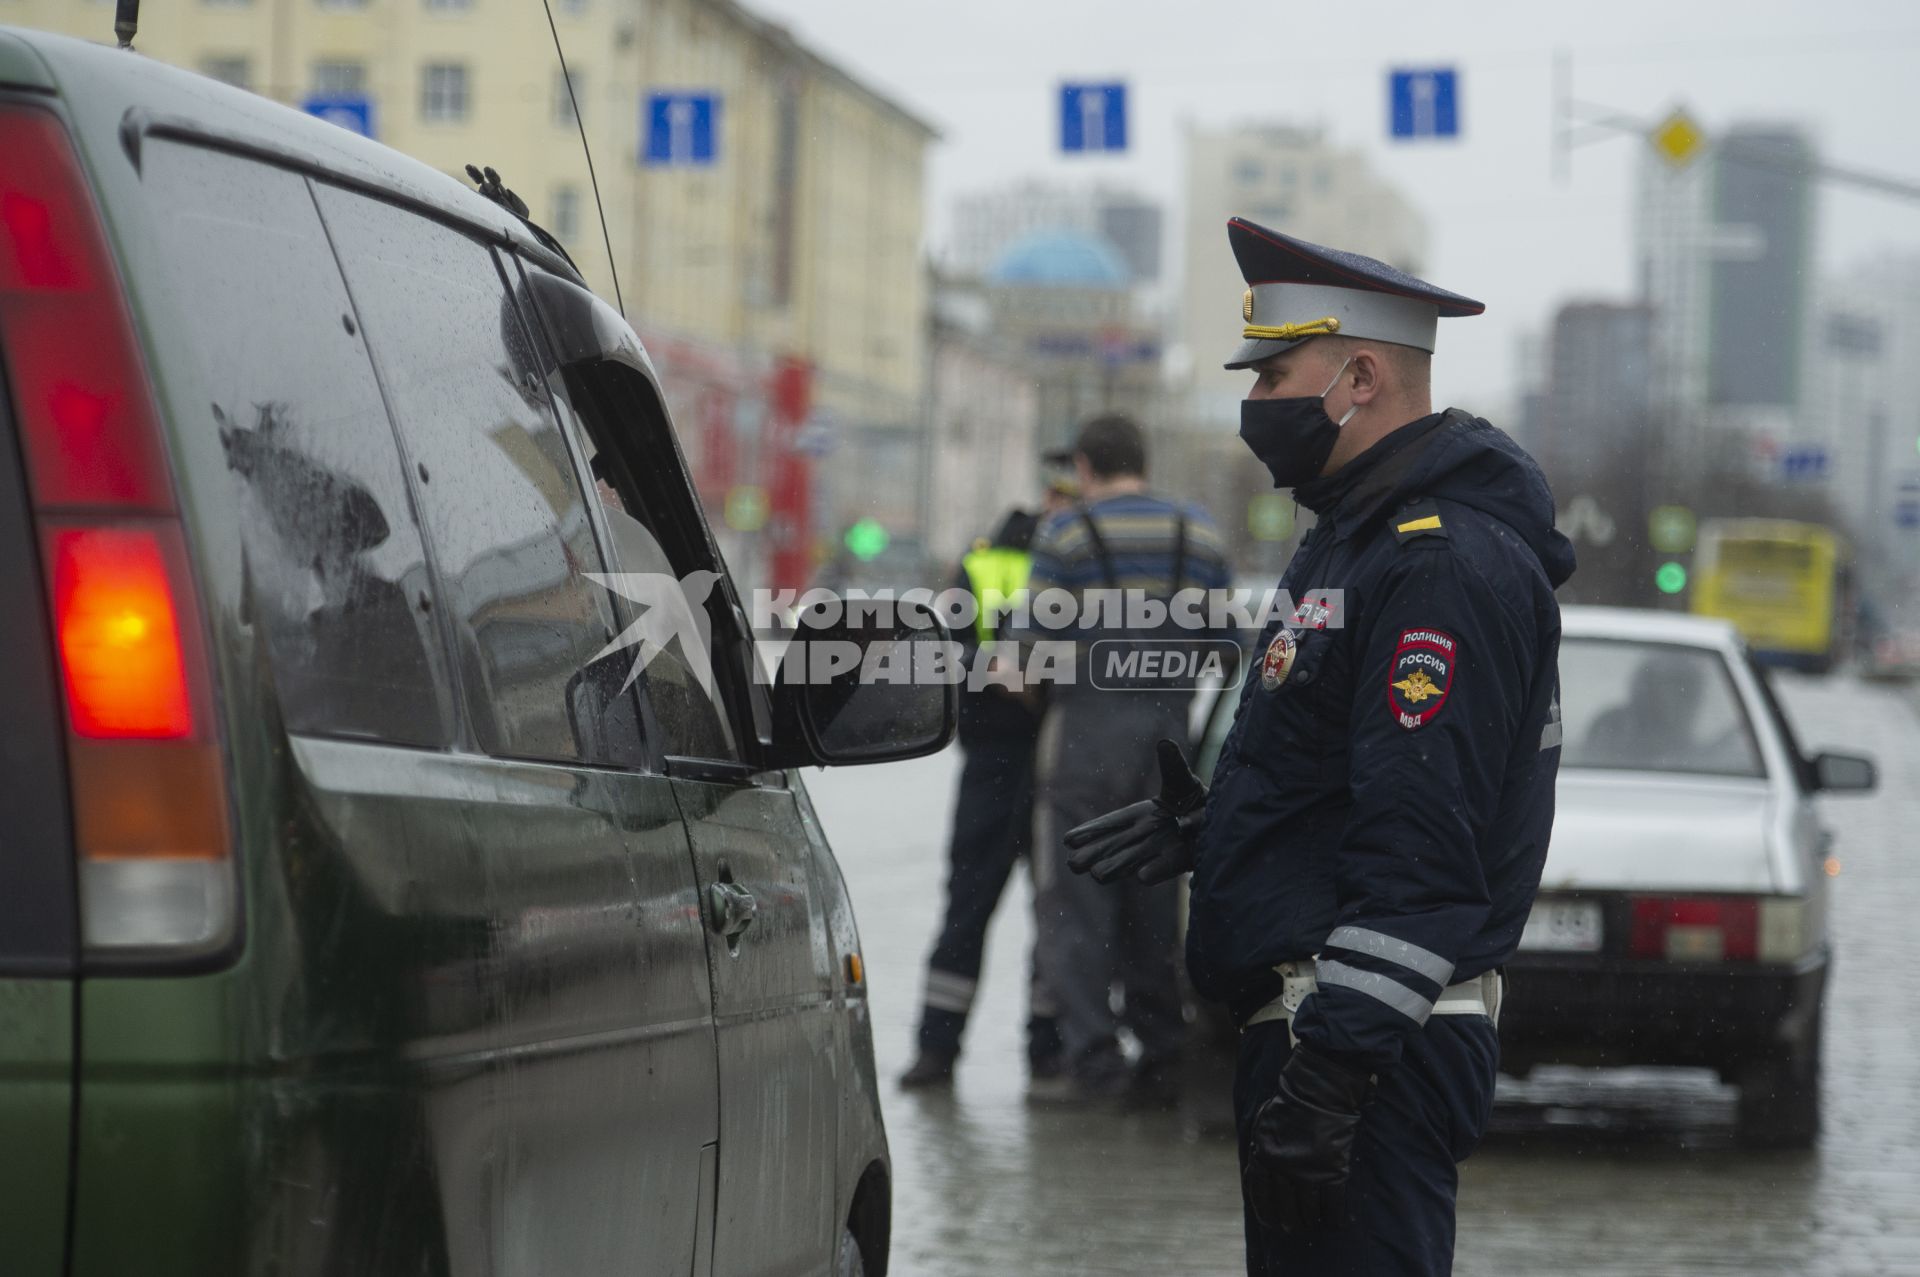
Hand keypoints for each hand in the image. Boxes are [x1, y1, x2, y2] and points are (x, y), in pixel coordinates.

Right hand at [1064, 739, 1206, 884]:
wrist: (1222, 821)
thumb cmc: (1196, 799)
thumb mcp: (1182, 780)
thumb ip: (1172, 766)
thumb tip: (1165, 743)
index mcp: (1140, 816)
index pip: (1111, 824)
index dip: (1090, 832)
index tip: (1068, 840)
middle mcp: (1146, 836)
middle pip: (1115, 846)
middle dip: (1096, 853)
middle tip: (1073, 864)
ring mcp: (1162, 850)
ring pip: (1135, 860)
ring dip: (1117, 866)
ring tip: (1096, 873)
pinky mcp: (1183, 860)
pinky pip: (1168, 865)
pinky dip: (1156, 869)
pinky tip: (1141, 876)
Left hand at [1243, 1045, 1373, 1234]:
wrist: (1319, 1090)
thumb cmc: (1290, 1104)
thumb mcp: (1264, 1124)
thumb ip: (1261, 1148)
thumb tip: (1257, 1170)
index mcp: (1264, 1155)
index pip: (1260, 1193)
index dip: (1265, 1212)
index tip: (1270, 1223)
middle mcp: (1284, 1168)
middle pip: (1285, 1206)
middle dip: (1289, 1221)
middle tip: (1293, 1228)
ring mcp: (1309, 1171)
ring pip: (1308, 1208)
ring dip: (1310, 1220)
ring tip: (1312, 1224)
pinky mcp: (1333, 1170)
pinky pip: (1333, 1203)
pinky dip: (1334, 1216)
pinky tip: (1334, 1222)